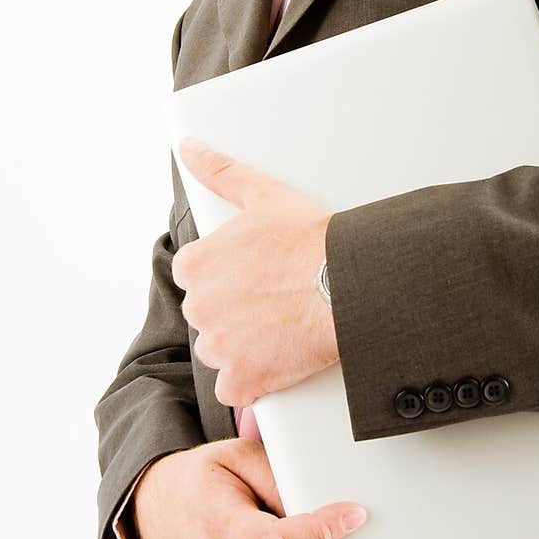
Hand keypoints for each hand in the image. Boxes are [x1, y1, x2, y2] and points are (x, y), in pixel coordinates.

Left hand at [172, 139, 339, 411]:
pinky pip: (234, 390)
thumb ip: (218, 172)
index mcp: (196, 265)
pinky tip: (277, 359)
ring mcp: (219, 346)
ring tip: (281, 327)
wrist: (350, 284)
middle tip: (275, 300)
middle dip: (235, 312)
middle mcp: (200, 307)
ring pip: (220, 352)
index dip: (229, 278)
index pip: (197, 279)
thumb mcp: (262, 195)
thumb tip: (188, 148)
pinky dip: (252, 383)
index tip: (256, 277)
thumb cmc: (313, 241)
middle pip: (209, 316)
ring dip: (243, 347)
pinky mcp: (242, 380)